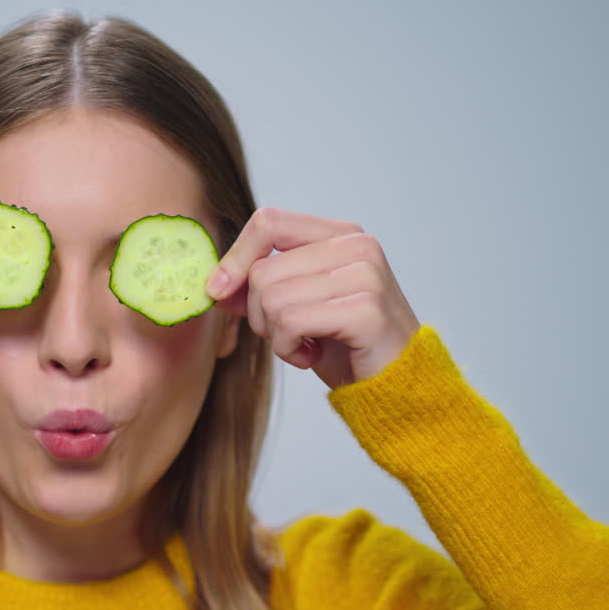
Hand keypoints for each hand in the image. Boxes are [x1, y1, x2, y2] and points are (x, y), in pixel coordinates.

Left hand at [204, 208, 419, 389]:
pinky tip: (312, 356)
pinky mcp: (365, 309)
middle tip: (291, 333)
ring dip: (276, 335)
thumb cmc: (345, 346)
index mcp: (340, 235)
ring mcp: (365, 274)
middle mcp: (357, 246)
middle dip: (260, 314)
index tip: (217, 290)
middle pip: (262, 271)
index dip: (235, 257)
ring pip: (272, 297)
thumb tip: (215, 285)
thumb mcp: (295, 308)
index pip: (268, 222)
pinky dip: (289, 349)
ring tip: (305, 344)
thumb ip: (259, 288)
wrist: (393, 387)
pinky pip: (291, 321)